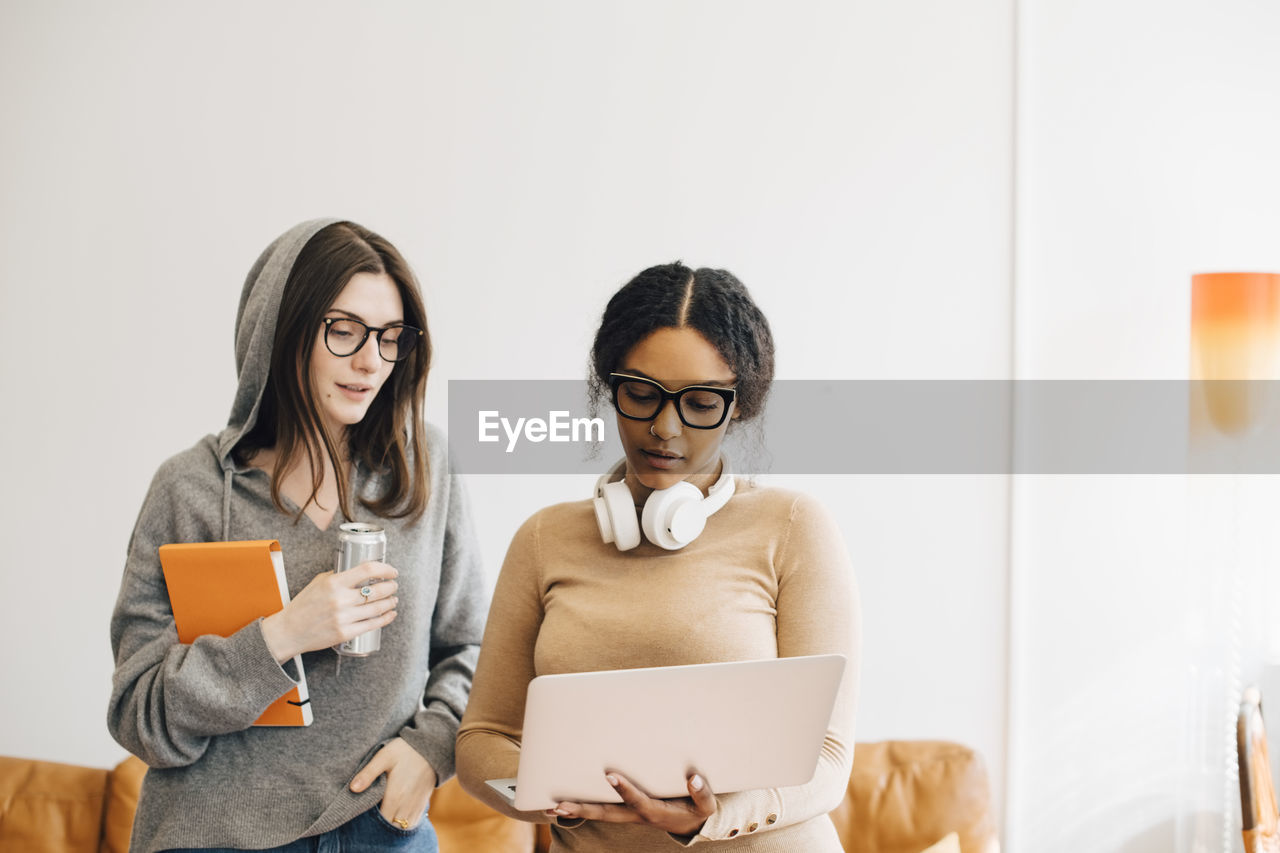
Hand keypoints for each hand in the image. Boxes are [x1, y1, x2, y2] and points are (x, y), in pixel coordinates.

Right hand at [261, 561, 397, 661]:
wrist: (289, 631)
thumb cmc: (303, 606)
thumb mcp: (318, 582)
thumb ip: (338, 575)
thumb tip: (358, 571)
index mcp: (334, 583)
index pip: (367, 570)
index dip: (385, 569)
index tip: (392, 571)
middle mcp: (340, 600)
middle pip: (377, 591)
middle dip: (391, 587)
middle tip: (393, 585)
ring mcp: (343, 618)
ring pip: (377, 608)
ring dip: (390, 602)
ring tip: (393, 599)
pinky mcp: (345, 633)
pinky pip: (372, 625)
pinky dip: (385, 619)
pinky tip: (390, 614)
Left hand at [349, 737, 436, 828]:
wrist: (431, 746)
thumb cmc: (405, 750)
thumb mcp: (384, 756)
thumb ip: (368, 774)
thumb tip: (353, 788)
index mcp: (395, 796)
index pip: (381, 821)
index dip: (372, 823)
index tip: (364, 817)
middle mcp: (407, 804)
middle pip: (392, 827)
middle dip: (381, 827)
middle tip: (372, 819)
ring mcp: (416, 805)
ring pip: (403, 827)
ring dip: (393, 826)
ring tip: (384, 819)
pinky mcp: (423, 802)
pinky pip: (413, 822)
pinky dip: (405, 824)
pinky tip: (398, 817)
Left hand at [547, 771, 715, 836]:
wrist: (692, 825)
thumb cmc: (697, 810)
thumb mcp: (706, 805)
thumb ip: (702, 792)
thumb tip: (693, 777)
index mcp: (656, 812)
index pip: (638, 801)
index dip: (624, 789)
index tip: (610, 774)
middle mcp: (637, 816)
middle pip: (607, 814)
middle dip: (584, 809)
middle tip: (559, 805)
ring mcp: (629, 815)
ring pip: (600, 814)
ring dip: (576, 810)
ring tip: (551, 807)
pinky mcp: (626, 811)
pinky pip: (602, 810)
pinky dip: (583, 808)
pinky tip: (563, 805)